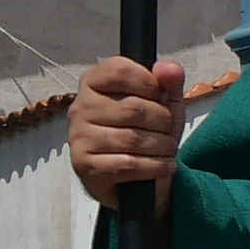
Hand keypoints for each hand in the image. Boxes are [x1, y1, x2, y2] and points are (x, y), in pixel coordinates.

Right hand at [69, 56, 194, 198]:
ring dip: (162, 147)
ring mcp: (79, 136)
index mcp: (94, 82)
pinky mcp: (84, 164)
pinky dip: (155, 166)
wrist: (131, 179)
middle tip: (169, 130)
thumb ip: (169, 83)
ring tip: (168, 149)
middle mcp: (80, 107)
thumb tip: (170, 69)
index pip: (120, 70)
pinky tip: (164, 166)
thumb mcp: (162, 104)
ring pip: (132, 139)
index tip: (161, 96)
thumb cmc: (145, 132)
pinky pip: (128, 164)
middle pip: (133, 108)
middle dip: (163, 121)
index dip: (150, 83)